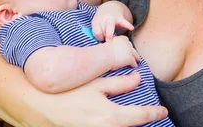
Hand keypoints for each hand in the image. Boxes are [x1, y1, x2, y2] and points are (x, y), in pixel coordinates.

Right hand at [39, 73, 168, 126]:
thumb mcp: (95, 83)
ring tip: (137, 118)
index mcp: (111, 117)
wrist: (39, 107)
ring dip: (128, 123)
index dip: (154, 113)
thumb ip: (119, 83)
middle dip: (144, 122)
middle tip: (155, 116)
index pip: (140, 116)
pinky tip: (118, 120)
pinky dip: (116, 124)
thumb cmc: (68, 92)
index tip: (163, 110)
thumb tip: (137, 79)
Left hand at [93, 12, 133, 42]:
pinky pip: (124, 21)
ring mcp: (112, 18)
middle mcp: (103, 19)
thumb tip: (103, 45)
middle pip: (103, 27)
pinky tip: (131, 28)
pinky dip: (128, 25)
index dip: (99, 37)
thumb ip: (99, 34)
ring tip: (112, 40)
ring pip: (110, 25)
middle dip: (104, 35)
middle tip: (107, 42)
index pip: (96, 30)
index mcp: (97, 22)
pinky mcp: (120, 18)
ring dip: (110, 33)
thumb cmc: (102, 21)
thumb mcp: (97, 25)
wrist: (108, 8)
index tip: (102, 40)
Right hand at [106, 36, 140, 69]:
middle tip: (135, 54)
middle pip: (131, 47)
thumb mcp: (108, 44)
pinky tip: (134, 66)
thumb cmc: (103, 51)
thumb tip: (112, 49)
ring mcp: (129, 51)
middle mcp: (126, 43)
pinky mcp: (129, 58)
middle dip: (133, 51)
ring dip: (136, 57)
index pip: (126, 40)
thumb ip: (112, 45)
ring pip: (135, 54)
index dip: (127, 45)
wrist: (104, 55)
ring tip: (137, 60)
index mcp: (121, 39)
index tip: (127, 47)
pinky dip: (134, 64)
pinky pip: (133, 62)